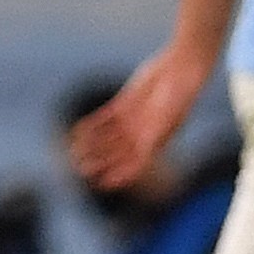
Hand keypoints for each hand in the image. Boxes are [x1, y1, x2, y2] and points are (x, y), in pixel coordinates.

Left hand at [67, 46, 203, 190]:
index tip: (102, 184)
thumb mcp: (165, 122)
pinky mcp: (124, 104)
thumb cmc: (178, 99)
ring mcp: (132, 120)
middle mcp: (142, 134)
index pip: (134, 166)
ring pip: (108, 137)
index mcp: (155, 144)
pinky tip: (78, 131)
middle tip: (82, 169)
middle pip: (117, 153)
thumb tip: (142, 162)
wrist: (179, 69)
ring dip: (92, 145)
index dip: (119, 176)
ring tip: (75, 152)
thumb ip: (151, 141)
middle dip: (100, 162)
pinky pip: (104, 118)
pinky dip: (92, 125)